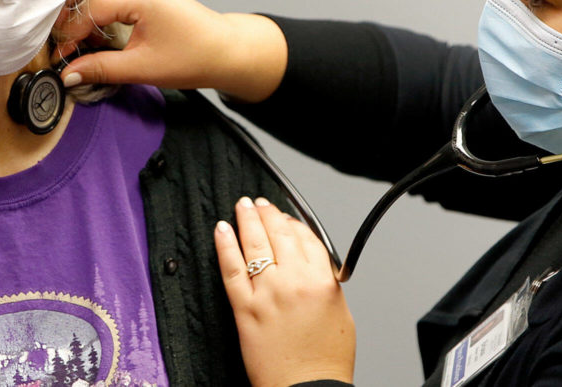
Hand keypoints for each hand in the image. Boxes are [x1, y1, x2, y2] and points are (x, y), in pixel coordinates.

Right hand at [54, 0, 287, 101]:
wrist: (224, 51)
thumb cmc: (192, 57)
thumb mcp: (142, 68)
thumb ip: (101, 68)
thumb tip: (68, 74)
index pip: (89, 9)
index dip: (70, 35)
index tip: (61, 57)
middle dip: (71, 12)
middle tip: (63, 40)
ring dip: (85, 6)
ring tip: (80, 37)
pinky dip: (100, 4)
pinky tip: (99, 30)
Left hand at [215, 197, 355, 386]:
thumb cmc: (325, 360)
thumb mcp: (340, 313)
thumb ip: (326, 283)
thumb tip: (313, 265)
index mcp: (322, 281)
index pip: (306, 238)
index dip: (293, 222)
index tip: (285, 216)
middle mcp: (294, 282)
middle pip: (279, 234)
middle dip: (267, 213)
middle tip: (259, 203)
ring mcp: (268, 293)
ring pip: (254, 244)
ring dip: (246, 219)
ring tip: (242, 206)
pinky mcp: (245, 309)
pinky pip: (231, 269)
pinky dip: (224, 245)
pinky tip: (221, 230)